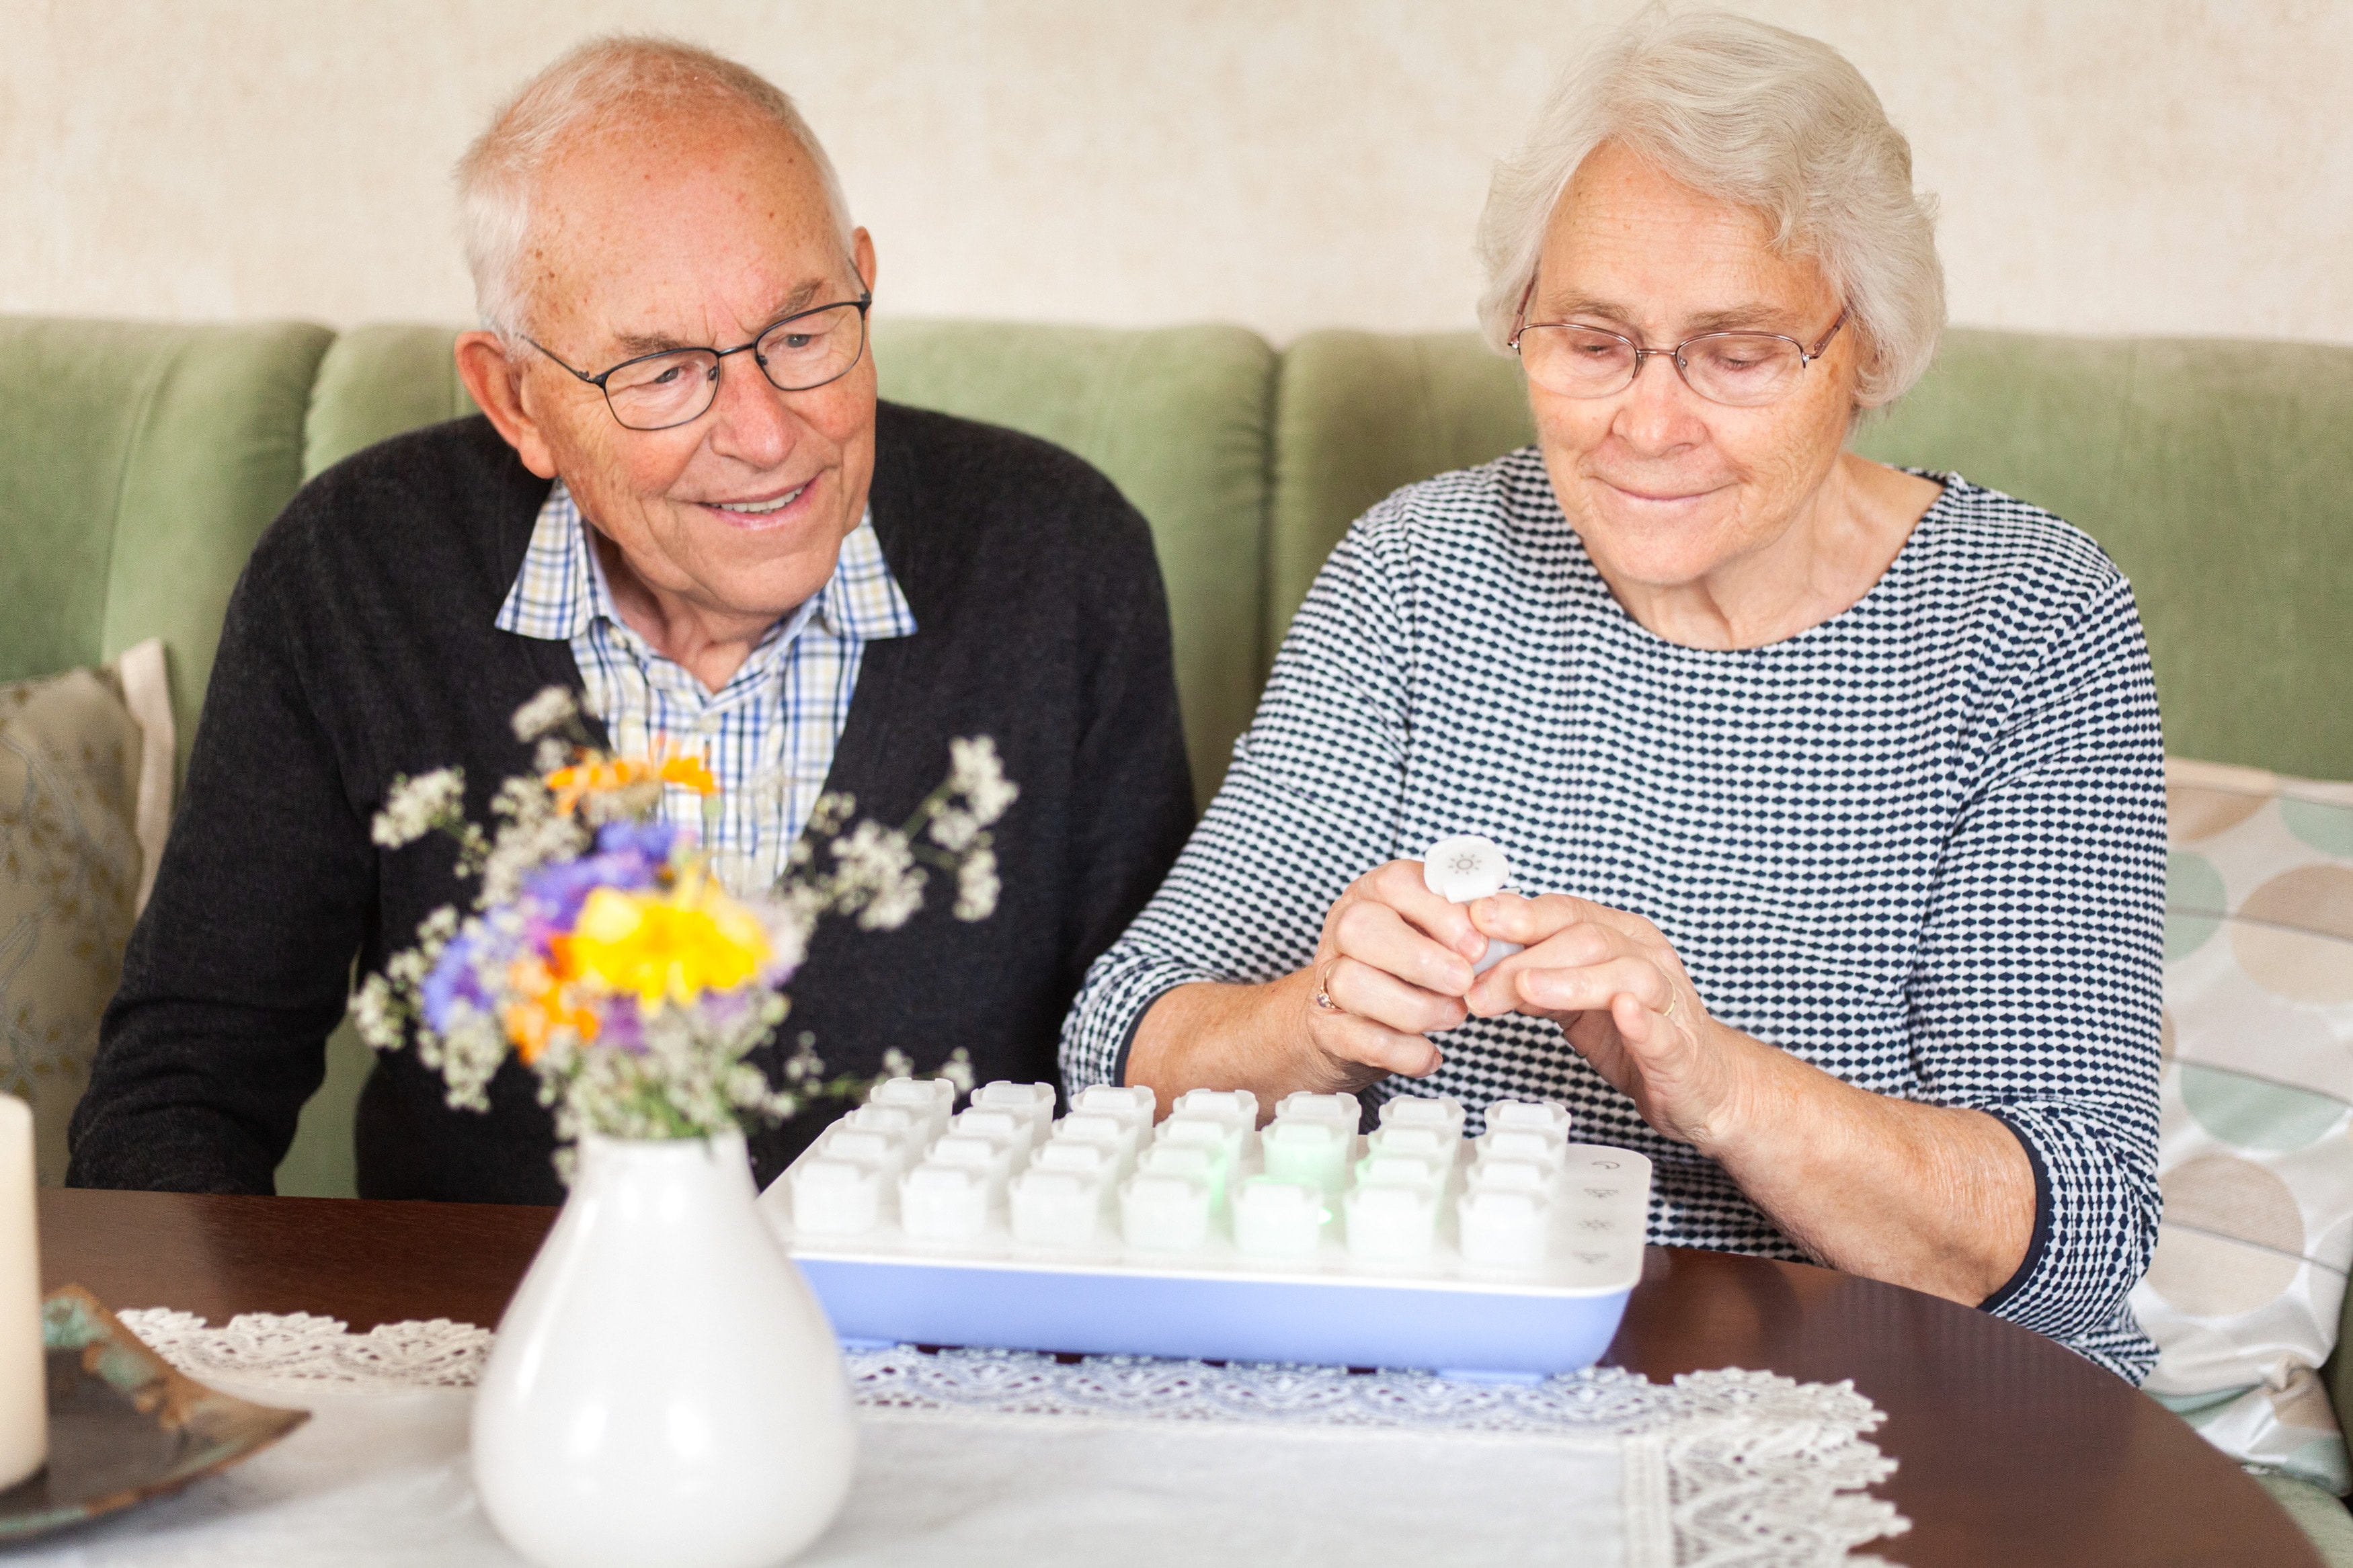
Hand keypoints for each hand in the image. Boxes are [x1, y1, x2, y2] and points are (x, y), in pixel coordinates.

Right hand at [1293, 859, 1492, 1091]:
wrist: (1350, 1018)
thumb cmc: (1406, 967)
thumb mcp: (1435, 933)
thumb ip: (1466, 926)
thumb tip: (1505, 926)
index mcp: (1375, 894)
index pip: (1396, 884)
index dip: (1439, 913)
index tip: (1477, 945)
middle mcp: (1345, 928)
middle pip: (1361, 927)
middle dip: (1420, 958)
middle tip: (1462, 982)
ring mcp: (1327, 977)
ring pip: (1352, 983)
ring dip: (1414, 1007)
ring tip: (1453, 1017)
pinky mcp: (1326, 1027)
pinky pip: (1359, 1038)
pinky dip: (1404, 1051)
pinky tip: (1430, 1054)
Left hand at [1463, 893, 1763, 1151]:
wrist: (1699, 1084)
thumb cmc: (1632, 1035)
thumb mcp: (1572, 1002)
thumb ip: (1533, 981)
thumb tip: (1477, 968)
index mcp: (1619, 937)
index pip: (1566, 913)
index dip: (1519, 914)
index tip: (1472, 919)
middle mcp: (1646, 958)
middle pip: (1588, 939)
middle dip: (1528, 956)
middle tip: (1478, 981)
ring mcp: (1670, 1002)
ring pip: (1626, 976)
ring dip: (1573, 980)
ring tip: (1528, 988)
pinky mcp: (1683, 1049)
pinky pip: (1666, 1030)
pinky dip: (1644, 1020)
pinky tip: (1624, 1012)